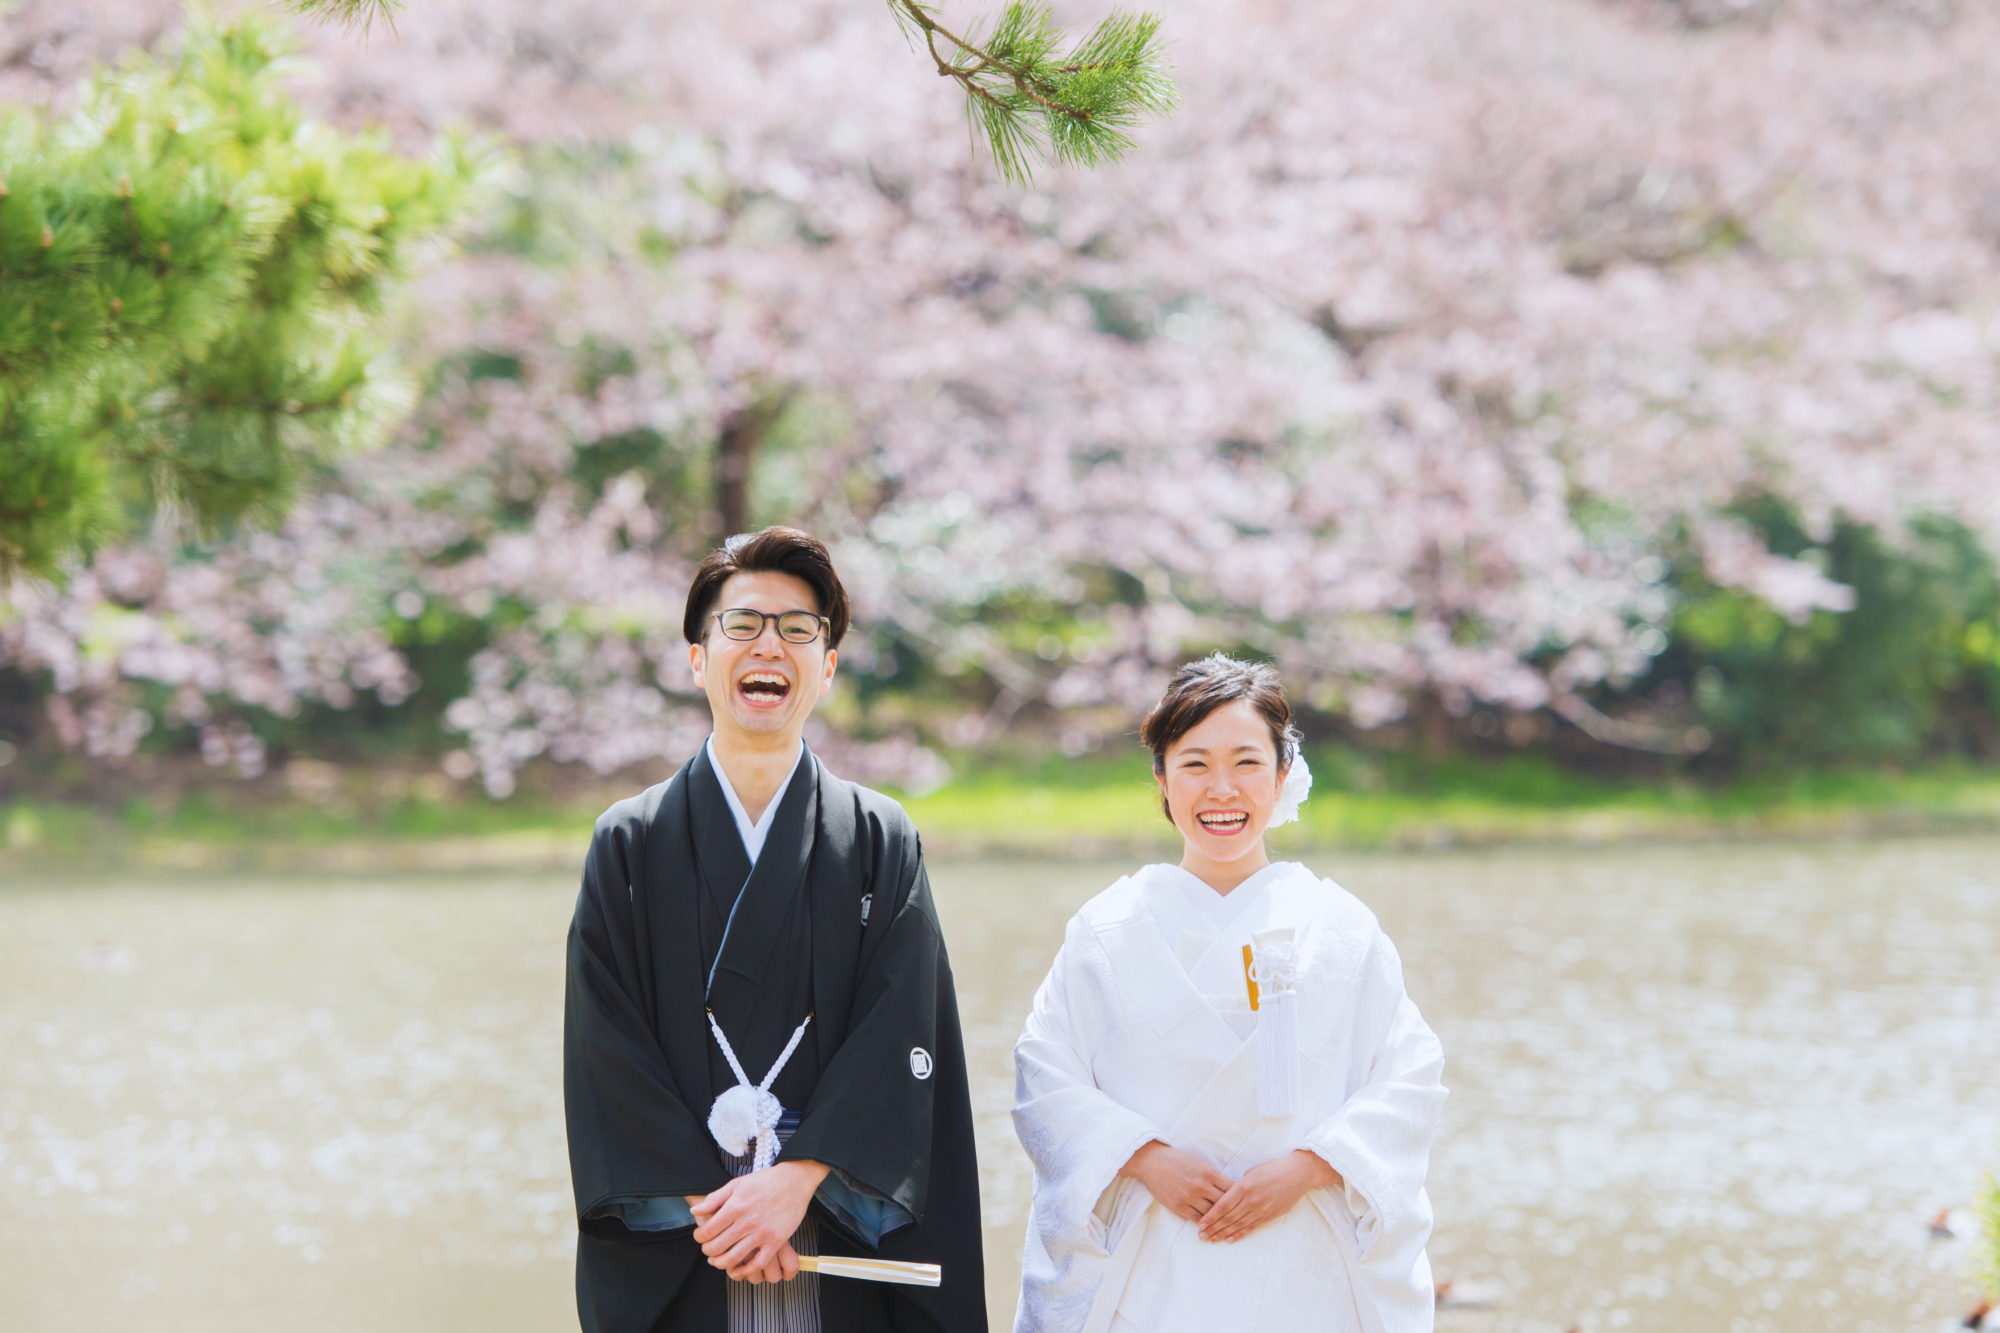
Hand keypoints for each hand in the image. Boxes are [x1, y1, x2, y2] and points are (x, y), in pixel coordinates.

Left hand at [691, 1160, 828, 1279]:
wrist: (794, 1180)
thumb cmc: (765, 1181)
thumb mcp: (737, 1183)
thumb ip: (715, 1198)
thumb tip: (695, 1211)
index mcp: (735, 1207)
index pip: (708, 1231)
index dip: (699, 1238)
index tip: (700, 1237)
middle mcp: (746, 1222)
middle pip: (718, 1247)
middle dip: (708, 1252)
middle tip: (708, 1250)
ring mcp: (762, 1233)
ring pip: (734, 1258)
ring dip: (721, 1263)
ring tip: (718, 1261)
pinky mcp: (776, 1241)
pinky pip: (758, 1263)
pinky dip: (745, 1271)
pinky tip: (738, 1269)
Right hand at [1118, 1140, 1233, 1224]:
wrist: (1152, 1162)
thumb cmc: (1178, 1161)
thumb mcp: (1199, 1163)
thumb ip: (1214, 1176)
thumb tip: (1230, 1188)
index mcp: (1208, 1172)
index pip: (1231, 1188)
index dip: (1241, 1197)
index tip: (1248, 1202)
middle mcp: (1201, 1185)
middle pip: (1224, 1203)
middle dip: (1234, 1211)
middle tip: (1243, 1220)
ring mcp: (1189, 1197)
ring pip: (1212, 1214)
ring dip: (1220, 1222)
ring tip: (1231, 1229)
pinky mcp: (1179, 1206)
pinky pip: (1197, 1219)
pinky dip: (1206, 1225)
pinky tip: (1212, 1229)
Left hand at [1197, 1149, 1339, 1243]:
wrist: (1297, 1174)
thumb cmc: (1273, 1168)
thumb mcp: (1251, 1172)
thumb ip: (1238, 1186)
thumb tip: (1227, 1196)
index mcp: (1244, 1187)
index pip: (1223, 1206)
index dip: (1210, 1217)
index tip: (1200, 1224)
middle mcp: (1251, 1201)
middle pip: (1228, 1218)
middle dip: (1213, 1228)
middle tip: (1201, 1236)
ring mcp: (1261, 1210)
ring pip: (1238, 1225)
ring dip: (1223, 1233)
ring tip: (1212, 1240)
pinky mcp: (1269, 1216)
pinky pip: (1251, 1228)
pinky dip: (1240, 1234)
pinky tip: (1230, 1240)